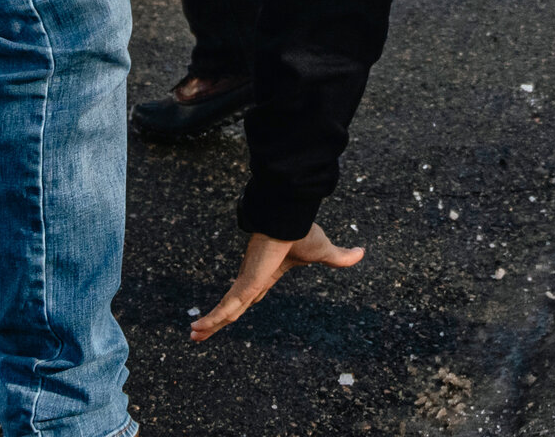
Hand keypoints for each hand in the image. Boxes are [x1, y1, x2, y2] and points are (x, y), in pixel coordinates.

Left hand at [189, 225, 363, 342]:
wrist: (291, 217)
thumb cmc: (304, 231)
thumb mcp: (324, 251)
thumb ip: (340, 257)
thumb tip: (362, 252)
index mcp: (268, 273)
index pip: (251, 293)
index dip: (240, 303)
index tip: (231, 311)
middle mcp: (253, 278)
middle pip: (232, 305)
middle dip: (217, 318)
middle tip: (200, 329)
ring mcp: (247, 281)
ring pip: (224, 310)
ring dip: (208, 324)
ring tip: (192, 336)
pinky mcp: (244, 284)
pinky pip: (225, 307)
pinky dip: (211, 318)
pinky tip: (197, 329)